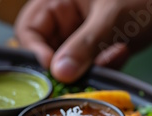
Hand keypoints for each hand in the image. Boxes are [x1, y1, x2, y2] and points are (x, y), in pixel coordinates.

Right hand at [15, 0, 151, 82]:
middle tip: (90, 68)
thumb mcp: (112, 19)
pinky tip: (122, 50)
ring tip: (116, 52)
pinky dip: (104, 64)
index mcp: (57, 0)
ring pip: (70, 62)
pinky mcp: (94, 45)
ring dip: (91, 66)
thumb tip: (59, 73)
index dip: (37, 52)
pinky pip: (88, 64)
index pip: (29, 30)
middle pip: (47, 50)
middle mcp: (64, 16)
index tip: (57, 70)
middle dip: (71, 64)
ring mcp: (79, 32)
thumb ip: (84, 46)